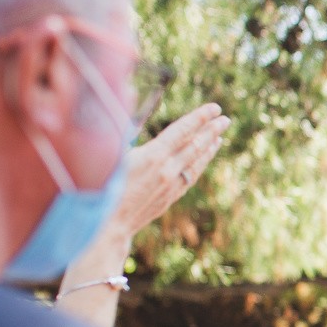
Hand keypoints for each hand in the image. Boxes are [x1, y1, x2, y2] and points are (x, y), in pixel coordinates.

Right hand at [106, 102, 227, 239]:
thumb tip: (128, 101)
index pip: (182, 131)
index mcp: (153, 156)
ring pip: (195, 163)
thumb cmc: (100, 186)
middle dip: (211, 130)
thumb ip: (128, 131)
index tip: (214, 108)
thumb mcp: (113, 154)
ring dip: (208, 148)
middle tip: (225, 119)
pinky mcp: (169, 198)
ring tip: (219, 137)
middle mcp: (167, 171)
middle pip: (195, 146)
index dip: (199, 117)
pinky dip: (199, 165)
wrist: (108, 225)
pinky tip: (202, 160)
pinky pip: (189, 177)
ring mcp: (170, 186)